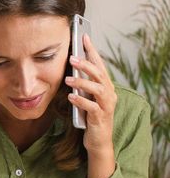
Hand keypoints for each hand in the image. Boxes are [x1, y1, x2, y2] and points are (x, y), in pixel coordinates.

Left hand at [65, 34, 116, 177]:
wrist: (98, 140)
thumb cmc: (89, 116)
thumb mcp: (84, 97)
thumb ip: (80, 85)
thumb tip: (70, 68)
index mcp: (105, 87)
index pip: (100, 65)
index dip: (92, 51)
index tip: (84, 37)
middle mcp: (109, 94)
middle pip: (101, 75)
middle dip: (87, 65)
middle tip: (72, 58)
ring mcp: (106, 106)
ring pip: (98, 90)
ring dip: (83, 82)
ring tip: (68, 79)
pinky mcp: (100, 118)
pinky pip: (91, 108)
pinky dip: (81, 101)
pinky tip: (71, 97)